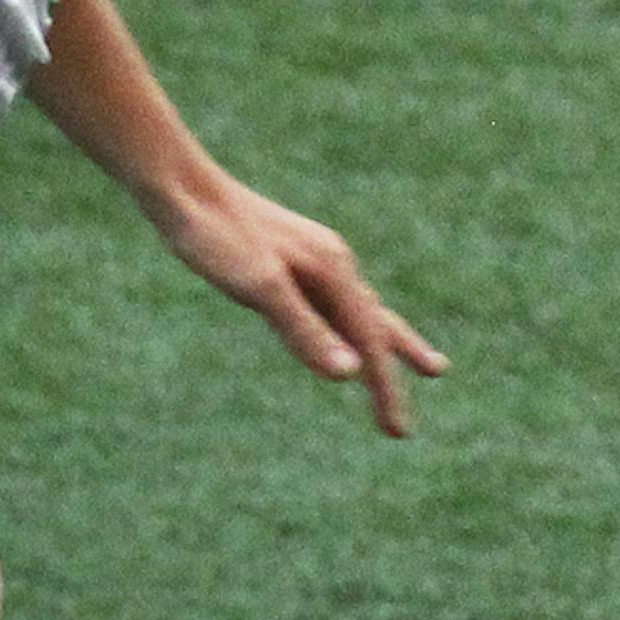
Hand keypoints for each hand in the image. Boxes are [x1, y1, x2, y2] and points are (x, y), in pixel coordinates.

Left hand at [154, 170, 447, 436]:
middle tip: (439, 376)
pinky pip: (332, 300)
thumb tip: (351, 375)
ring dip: (382, 337)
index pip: (369, 343)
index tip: (399, 432)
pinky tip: (341, 328)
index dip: (385, 390)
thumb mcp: (259, 288)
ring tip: (412, 356)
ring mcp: (313, 259)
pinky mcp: (290, 260)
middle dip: (402, 357)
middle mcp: (332, 263)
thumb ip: (303, 330)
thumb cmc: (215, 238)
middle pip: (375, 321)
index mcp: (332, 271)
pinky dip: (347, 322)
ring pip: (357, 308)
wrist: (181, 187)